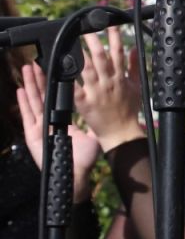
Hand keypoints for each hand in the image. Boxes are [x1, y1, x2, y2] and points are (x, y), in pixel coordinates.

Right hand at [15, 63, 99, 205]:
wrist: (75, 176)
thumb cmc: (83, 159)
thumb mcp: (92, 136)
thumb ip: (96, 123)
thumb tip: (108, 111)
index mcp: (62, 120)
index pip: (57, 97)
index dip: (53, 83)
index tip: (52, 68)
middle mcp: (50, 121)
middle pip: (44, 96)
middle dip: (39, 79)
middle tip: (36, 62)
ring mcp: (40, 127)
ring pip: (34, 102)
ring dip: (30, 85)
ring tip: (27, 69)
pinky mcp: (33, 135)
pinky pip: (28, 116)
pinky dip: (24, 104)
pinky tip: (20, 91)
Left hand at [74, 30, 143, 149]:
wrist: (121, 132)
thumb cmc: (129, 109)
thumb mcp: (137, 85)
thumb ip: (134, 65)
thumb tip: (135, 47)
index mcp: (120, 78)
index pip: (118, 54)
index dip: (115, 38)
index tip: (110, 25)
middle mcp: (108, 83)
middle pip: (101, 59)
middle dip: (94, 43)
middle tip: (88, 30)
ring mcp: (96, 92)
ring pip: (88, 70)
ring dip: (82, 56)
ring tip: (75, 42)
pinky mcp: (84, 103)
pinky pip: (75, 89)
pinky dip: (69, 80)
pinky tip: (63, 69)